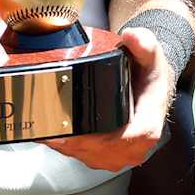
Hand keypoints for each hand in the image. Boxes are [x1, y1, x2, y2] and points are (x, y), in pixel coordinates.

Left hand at [45, 26, 172, 173]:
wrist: (151, 86)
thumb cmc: (149, 74)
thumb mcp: (150, 55)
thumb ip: (143, 43)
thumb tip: (131, 37)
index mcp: (148, 127)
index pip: (121, 141)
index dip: (92, 142)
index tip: (66, 135)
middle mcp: (135, 147)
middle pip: (98, 153)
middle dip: (69, 143)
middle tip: (43, 126)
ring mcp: (121, 155)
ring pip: (88, 157)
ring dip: (65, 146)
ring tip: (43, 128)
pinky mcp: (110, 156)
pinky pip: (86, 157)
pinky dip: (69, 147)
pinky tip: (53, 134)